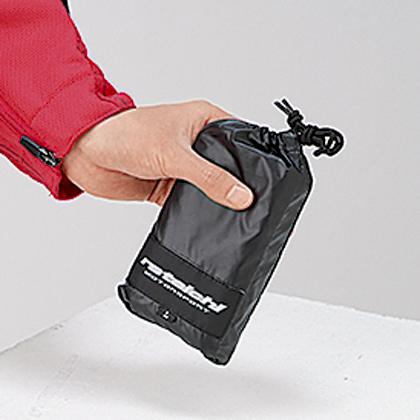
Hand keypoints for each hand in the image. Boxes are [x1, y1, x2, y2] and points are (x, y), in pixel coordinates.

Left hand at [62, 100, 253, 208]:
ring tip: (241, 218)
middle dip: (241, 186)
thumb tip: (242, 195)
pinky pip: (192, 202)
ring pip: (211, 187)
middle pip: (229, 168)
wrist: (85, 155)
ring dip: (219, 201)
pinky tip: (211, 223)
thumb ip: (209, 176)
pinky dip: (200, 213)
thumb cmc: (123, 134)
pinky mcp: (170, 186)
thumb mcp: (173, 154)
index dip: (258, 159)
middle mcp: (197, 144)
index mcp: (204, 122)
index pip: (241, 140)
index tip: (274, 179)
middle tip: (261, 205)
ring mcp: (183, 167)